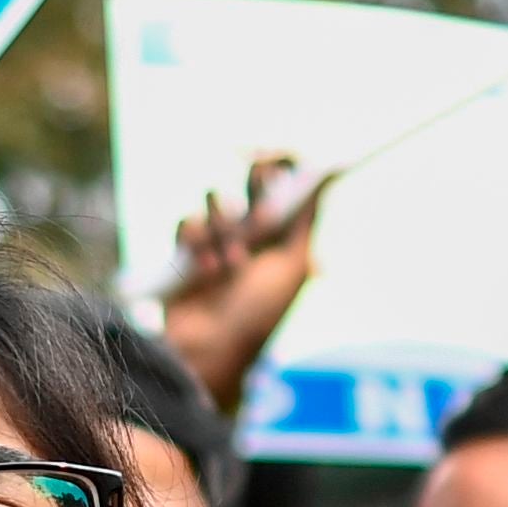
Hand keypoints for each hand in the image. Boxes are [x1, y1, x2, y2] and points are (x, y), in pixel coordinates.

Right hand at [159, 155, 328, 410]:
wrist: (213, 349)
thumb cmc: (259, 313)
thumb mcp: (294, 265)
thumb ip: (306, 218)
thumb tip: (323, 175)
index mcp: (286, 233)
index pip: (289, 182)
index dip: (284, 163)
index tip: (276, 157)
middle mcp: (254, 231)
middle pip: (253, 181)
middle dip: (254, 187)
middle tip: (261, 202)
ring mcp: (218, 239)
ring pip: (215, 200)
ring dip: (225, 229)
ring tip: (231, 265)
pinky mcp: (184, 251)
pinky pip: (187, 223)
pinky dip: (197, 244)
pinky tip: (206, 272)